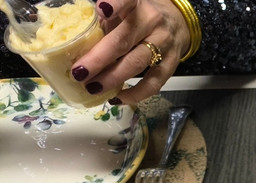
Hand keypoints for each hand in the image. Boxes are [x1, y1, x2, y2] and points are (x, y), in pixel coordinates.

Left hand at [70, 0, 189, 104]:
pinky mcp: (172, 64)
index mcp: (137, 4)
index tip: (101, 10)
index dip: (115, 5)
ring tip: (92, 88)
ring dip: (112, 78)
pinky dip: (135, 94)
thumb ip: (106, 22)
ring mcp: (164, 44)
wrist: (177, 22)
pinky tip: (117, 98)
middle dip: (99, 59)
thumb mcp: (124, 10)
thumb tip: (77, 47)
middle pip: (124, 41)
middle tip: (79, 73)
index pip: (126, 1)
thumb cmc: (140, 16)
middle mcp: (152, 21)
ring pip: (137, 64)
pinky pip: (154, 83)